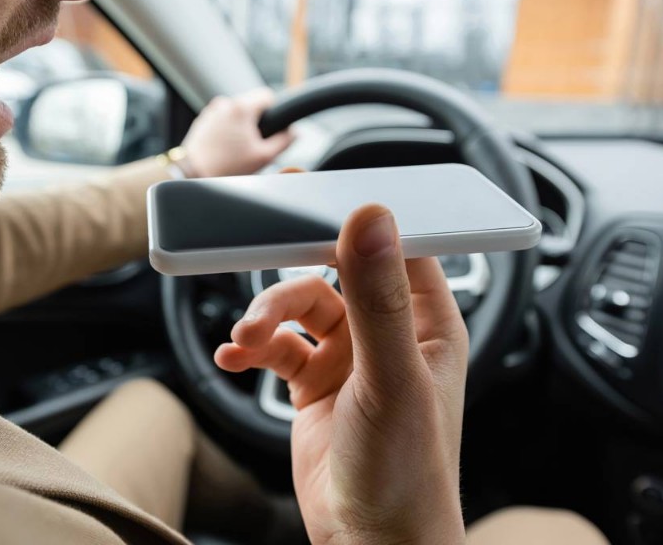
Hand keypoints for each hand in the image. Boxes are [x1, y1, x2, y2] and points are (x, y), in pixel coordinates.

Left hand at [181, 88, 294, 177]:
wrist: (194, 173)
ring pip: (236, 112)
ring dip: (241, 125)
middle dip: (256, 121)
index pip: (267, 95)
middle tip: (254, 143)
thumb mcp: (263, 157)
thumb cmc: (227, 166)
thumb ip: (284, 141)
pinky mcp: (203, 120)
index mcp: (241, 108)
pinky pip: (223, 119)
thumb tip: (294, 132)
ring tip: (238, 148)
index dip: (273, 111)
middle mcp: (225, 103)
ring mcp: (212, 111)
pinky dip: (228, 129)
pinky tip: (225, 147)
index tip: (271, 127)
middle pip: (251, 104)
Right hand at [215, 205, 468, 544]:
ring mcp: (349, 358)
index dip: (359, 215)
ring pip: (298, 306)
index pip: (398, 246)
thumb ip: (378, 299)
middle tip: (256, 230)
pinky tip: (234, 355)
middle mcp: (388, 334)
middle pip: (337, 268)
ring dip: (266, 315)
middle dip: (295, 260)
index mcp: (427, 323)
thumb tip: (371, 219)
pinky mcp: (314, 383)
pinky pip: (276, 347)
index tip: (315, 189)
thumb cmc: (405, 473)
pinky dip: (252, 346)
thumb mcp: (391, 379)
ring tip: (247, 337)